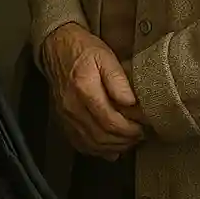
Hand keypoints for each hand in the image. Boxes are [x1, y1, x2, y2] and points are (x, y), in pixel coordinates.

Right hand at [40, 23, 143, 159]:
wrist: (57, 48)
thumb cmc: (83, 50)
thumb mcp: (105, 56)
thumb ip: (118, 80)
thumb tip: (131, 103)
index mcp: (84, 90)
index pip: (110, 121)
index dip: (129, 129)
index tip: (142, 127)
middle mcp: (72, 107)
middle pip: (102, 136)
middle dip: (125, 140)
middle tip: (140, 135)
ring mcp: (66, 116)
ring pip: (92, 144)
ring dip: (113, 147)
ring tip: (129, 140)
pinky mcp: (64, 120)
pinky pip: (80, 144)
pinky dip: (98, 150)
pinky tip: (110, 147)